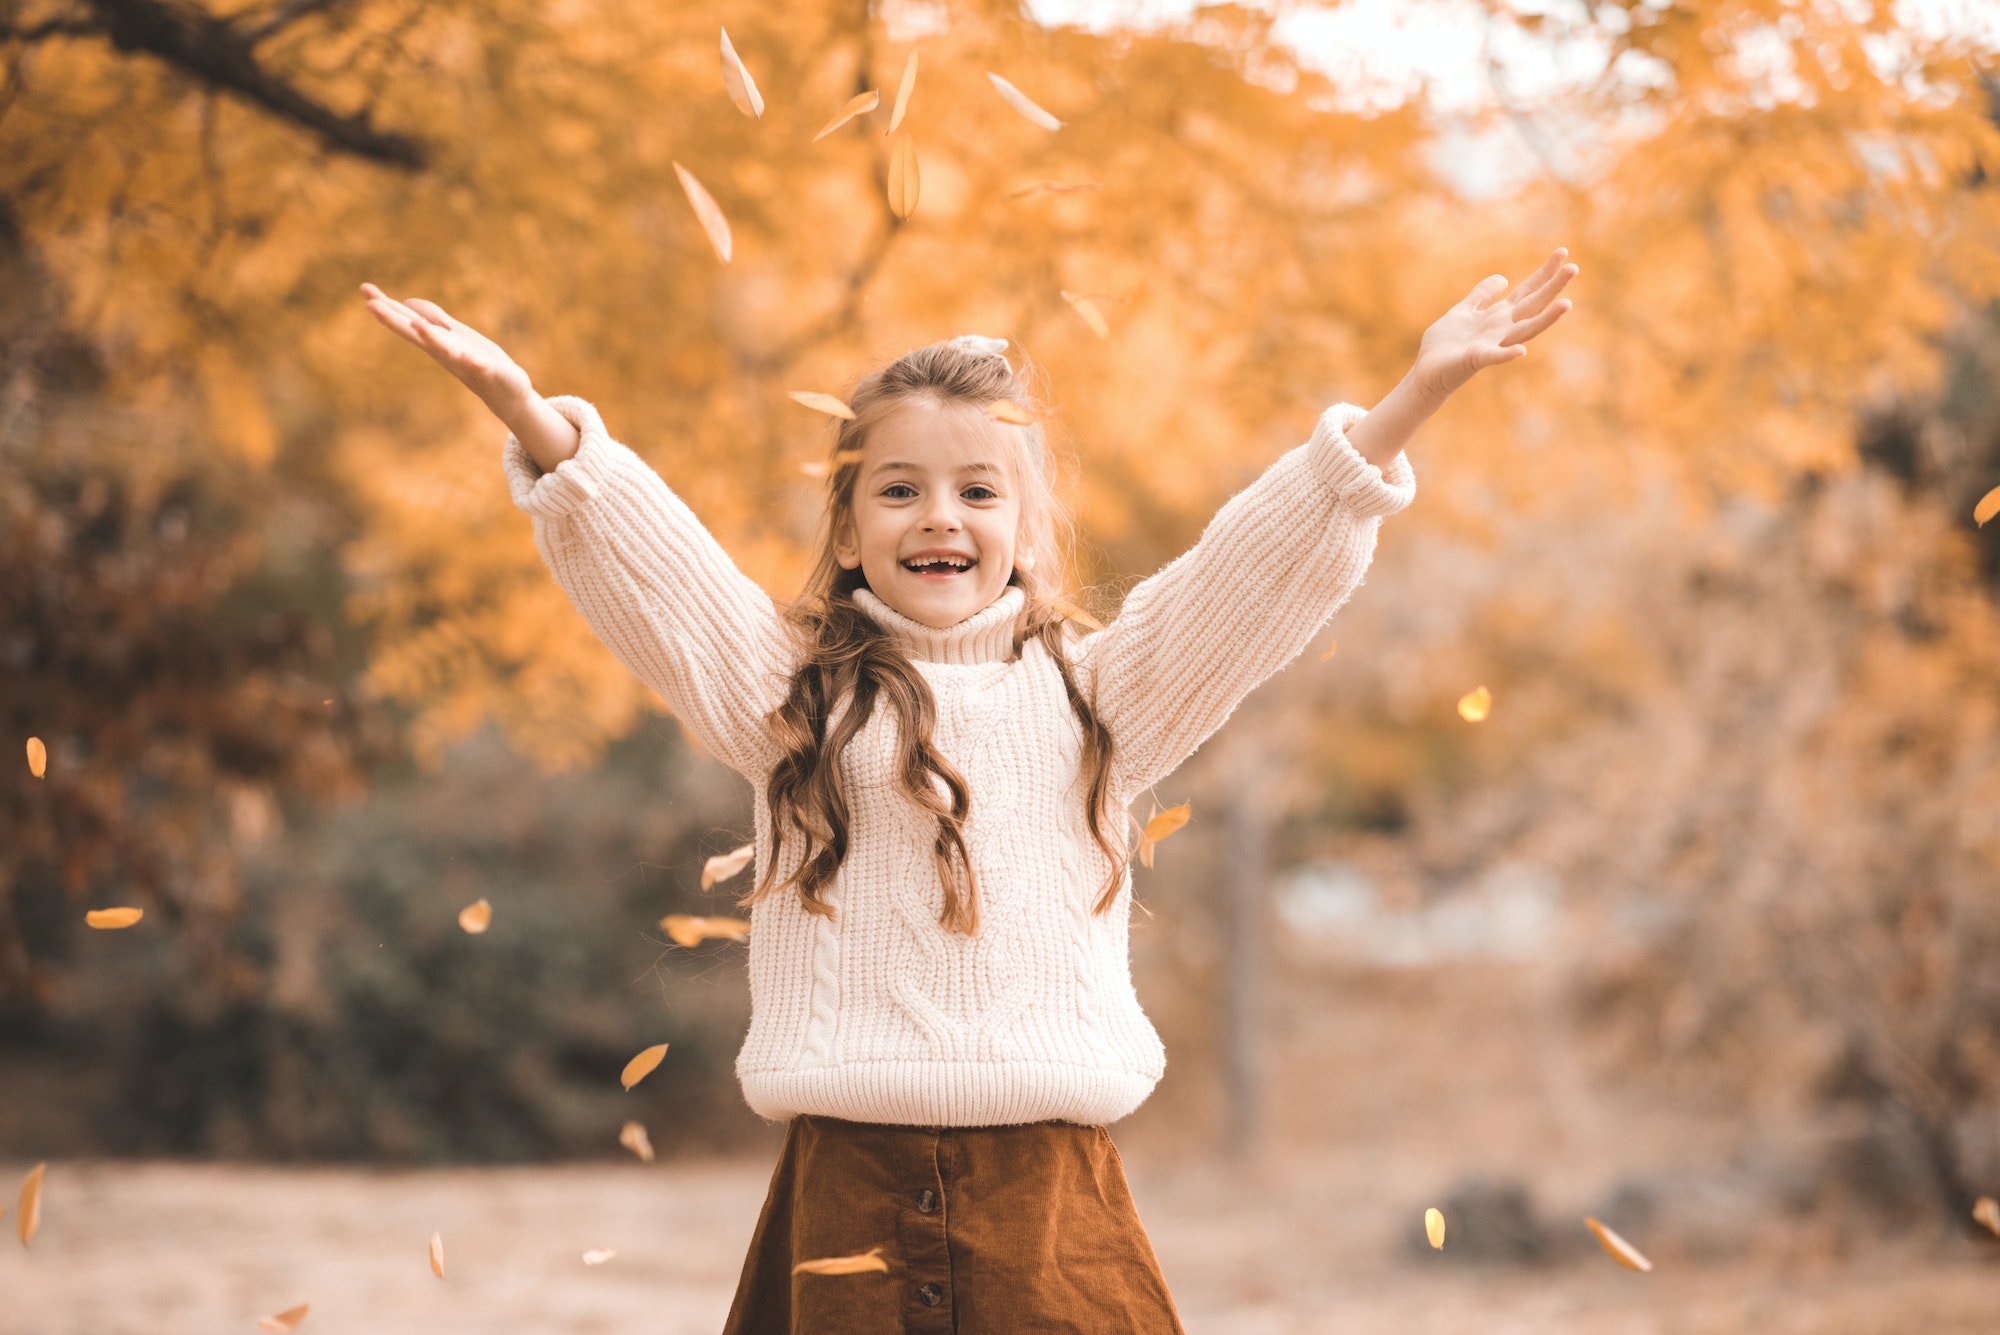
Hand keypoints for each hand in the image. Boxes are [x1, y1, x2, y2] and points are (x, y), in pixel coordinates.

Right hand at [359, 282, 534, 421]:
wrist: (506, 392)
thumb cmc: (478, 361)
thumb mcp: (453, 334)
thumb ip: (433, 319)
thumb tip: (408, 303)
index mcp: (436, 340)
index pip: (407, 319)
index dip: (386, 305)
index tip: (365, 290)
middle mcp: (445, 351)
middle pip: (415, 333)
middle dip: (394, 320)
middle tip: (370, 306)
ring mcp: (466, 361)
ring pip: (444, 348)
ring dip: (430, 337)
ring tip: (416, 324)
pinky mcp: (489, 371)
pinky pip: (480, 366)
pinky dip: (474, 362)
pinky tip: (471, 358)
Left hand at [1410, 248, 1577, 404]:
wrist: (1427, 373)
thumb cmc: (1446, 345)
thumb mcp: (1464, 311)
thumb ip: (1482, 296)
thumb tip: (1504, 278)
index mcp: (1498, 316)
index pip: (1527, 291)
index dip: (1544, 273)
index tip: (1563, 252)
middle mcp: (1501, 329)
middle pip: (1532, 305)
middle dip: (1552, 288)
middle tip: (1574, 268)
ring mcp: (1491, 345)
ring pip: (1523, 330)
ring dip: (1546, 319)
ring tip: (1567, 304)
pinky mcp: (1475, 360)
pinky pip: (1493, 357)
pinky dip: (1507, 354)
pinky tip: (1521, 351)